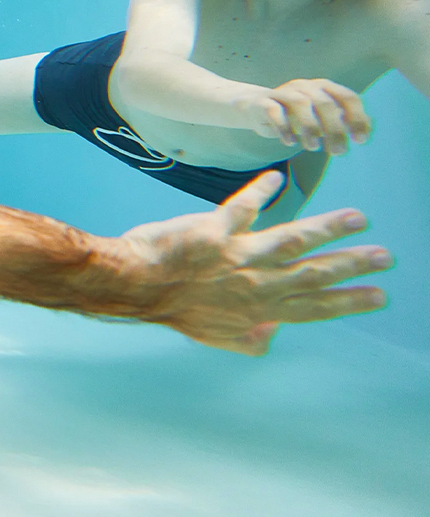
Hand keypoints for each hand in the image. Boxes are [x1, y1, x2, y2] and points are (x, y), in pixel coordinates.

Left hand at [115, 171, 389, 354]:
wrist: (132, 285)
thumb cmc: (170, 306)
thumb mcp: (211, 334)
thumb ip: (245, 339)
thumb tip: (271, 336)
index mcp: (255, 310)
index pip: (311, 307)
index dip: (347, 302)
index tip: (378, 295)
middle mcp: (252, 285)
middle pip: (312, 274)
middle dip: (350, 265)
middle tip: (384, 256)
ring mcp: (235, 256)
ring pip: (291, 240)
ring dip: (326, 229)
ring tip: (357, 218)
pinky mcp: (214, 231)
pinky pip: (242, 207)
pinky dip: (260, 190)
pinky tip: (277, 177)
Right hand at [234, 78, 370, 153]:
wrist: (254, 108)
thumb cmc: (295, 116)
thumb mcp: (321, 118)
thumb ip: (342, 121)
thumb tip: (367, 129)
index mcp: (324, 87)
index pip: (347, 97)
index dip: (357, 118)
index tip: (359, 140)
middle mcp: (305, 86)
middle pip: (325, 103)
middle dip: (335, 129)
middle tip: (338, 152)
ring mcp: (283, 92)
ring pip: (301, 105)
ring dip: (310, 129)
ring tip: (313, 148)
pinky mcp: (263, 101)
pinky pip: (275, 112)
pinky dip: (284, 128)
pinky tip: (289, 143)